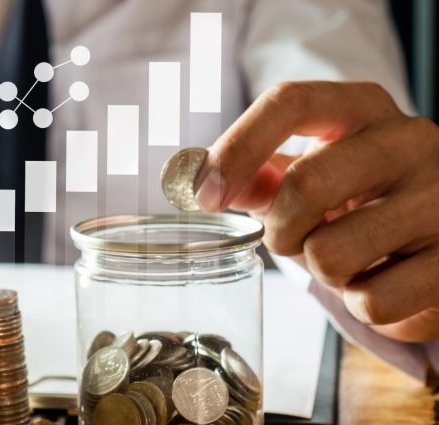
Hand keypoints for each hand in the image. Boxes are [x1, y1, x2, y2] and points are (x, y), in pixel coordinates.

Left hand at [195, 81, 438, 342]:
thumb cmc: (360, 199)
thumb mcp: (309, 173)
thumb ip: (255, 174)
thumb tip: (194, 180)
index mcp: (363, 107)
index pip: (289, 102)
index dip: (236, 149)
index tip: (205, 196)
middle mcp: (411, 140)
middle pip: (305, 185)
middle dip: (280, 230)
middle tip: (291, 239)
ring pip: (332, 254)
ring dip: (322, 272)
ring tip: (348, 257)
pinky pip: (373, 301)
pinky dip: (361, 304)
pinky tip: (382, 281)